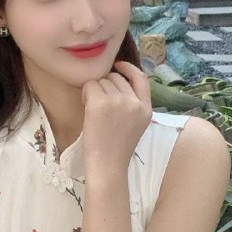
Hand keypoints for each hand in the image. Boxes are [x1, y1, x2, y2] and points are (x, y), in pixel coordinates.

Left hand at [81, 60, 151, 176]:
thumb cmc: (116, 150)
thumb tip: (115, 82)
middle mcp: (135, 102)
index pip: (141, 78)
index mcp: (146, 109)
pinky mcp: (100, 102)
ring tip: (94, 111)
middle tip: (99, 106)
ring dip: (94, 91)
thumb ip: (131, 104)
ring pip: (101, 81)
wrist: (107, 166)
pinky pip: (89, 86)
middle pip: (116, 78)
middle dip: (105, 86)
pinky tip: (87, 109)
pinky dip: (85, 94)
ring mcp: (118, 101)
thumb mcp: (134, 125)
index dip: (128, 68)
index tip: (118, 65)